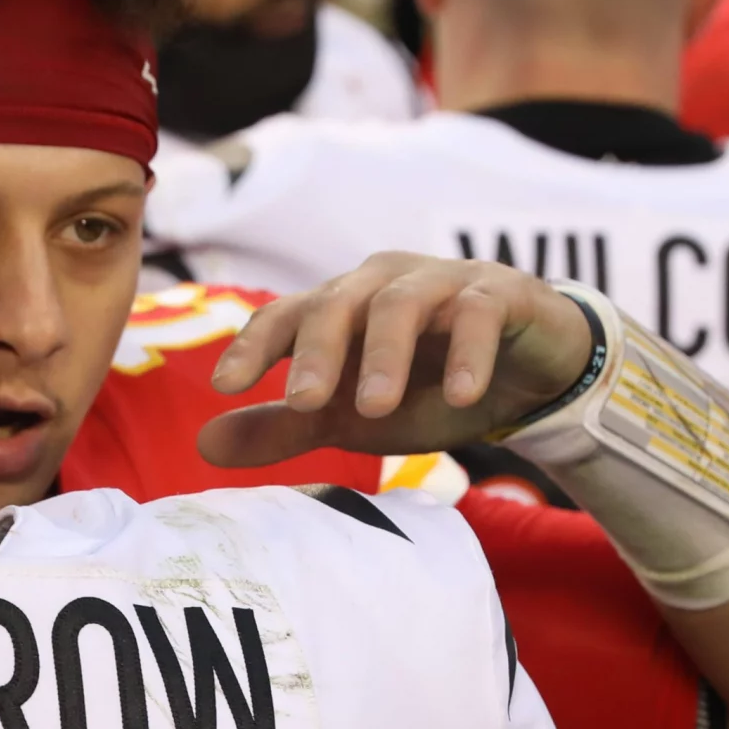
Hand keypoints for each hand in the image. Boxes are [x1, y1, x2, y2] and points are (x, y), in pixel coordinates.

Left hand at [199, 254, 596, 467]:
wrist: (525, 374)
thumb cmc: (425, 386)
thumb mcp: (350, 418)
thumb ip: (284, 428)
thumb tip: (203, 445)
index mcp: (337, 308)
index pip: (283, 317)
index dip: (252, 346)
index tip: (224, 386)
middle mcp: (380, 284)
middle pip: (336, 305)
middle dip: (316, 354)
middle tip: (303, 404)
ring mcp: (440, 283)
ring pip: (401, 304)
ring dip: (386, 356)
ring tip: (375, 409)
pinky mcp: (499, 294)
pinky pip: (478, 313)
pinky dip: (469, 353)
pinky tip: (461, 396)